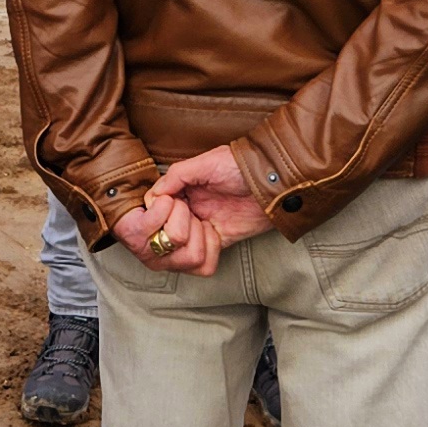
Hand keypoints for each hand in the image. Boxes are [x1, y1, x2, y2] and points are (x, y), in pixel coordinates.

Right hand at [127, 147, 270, 275]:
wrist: (274, 182)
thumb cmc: (241, 166)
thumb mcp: (207, 163)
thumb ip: (177, 175)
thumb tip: (153, 196)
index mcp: (181, 190)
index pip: (154, 212)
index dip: (161, 215)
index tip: (177, 206)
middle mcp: (188, 211)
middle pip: (162, 239)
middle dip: (175, 230)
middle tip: (192, 215)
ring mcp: (203, 228)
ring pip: (179, 255)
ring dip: (191, 244)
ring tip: (205, 227)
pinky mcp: (219, 241)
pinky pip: (202, 263)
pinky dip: (206, 255)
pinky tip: (215, 238)